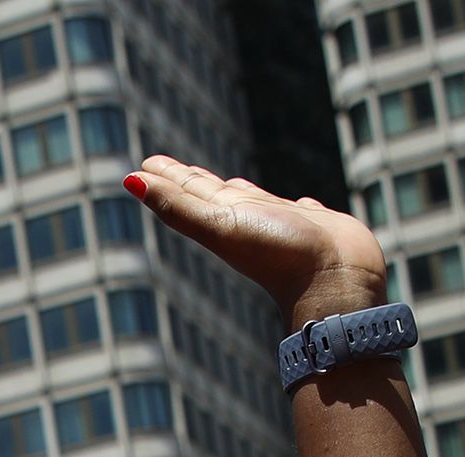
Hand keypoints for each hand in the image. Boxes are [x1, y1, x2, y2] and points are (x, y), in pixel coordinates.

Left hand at [124, 157, 387, 324]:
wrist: (335, 283)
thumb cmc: (277, 257)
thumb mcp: (219, 227)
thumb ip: (176, 206)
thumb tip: (129, 180)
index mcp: (224, 220)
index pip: (188, 192)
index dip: (167, 177)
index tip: (146, 164)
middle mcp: (250, 221)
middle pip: (214, 194)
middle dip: (193, 179)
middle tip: (170, 166)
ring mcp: (284, 226)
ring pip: (257, 203)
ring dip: (242, 192)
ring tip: (232, 184)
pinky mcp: (319, 228)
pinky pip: (303, 211)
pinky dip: (297, 205)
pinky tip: (303, 204)